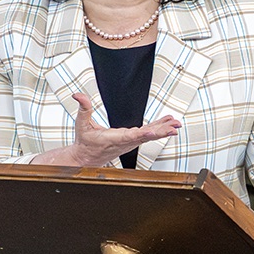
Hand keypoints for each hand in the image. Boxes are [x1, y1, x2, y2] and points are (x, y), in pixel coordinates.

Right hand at [64, 92, 180, 166]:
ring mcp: (130, 142)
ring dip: (163, 130)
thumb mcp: (81, 124)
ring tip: (176, 125)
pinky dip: (159, 129)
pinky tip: (168, 124)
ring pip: (149, 136)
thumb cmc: (85, 143)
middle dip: (160, 132)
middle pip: (145, 136)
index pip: (129, 137)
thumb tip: (78, 95)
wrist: (87, 158)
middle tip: (173, 128)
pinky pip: (148, 134)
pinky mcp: (132, 140)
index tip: (152, 131)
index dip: (142, 134)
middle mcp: (125, 142)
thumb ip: (83, 108)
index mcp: (114, 139)